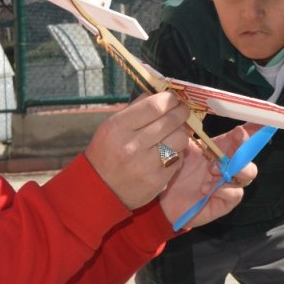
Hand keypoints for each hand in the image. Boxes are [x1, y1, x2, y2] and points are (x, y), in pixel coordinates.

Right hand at [85, 92, 192, 208]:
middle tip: (182, 111)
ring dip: (181, 133)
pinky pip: (178, 159)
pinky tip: (167, 153)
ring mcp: (145, 165)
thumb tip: (161, 93)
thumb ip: (135, 109)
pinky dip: (177, 153)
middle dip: (182, 112)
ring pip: (180, 139)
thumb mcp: (112, 126)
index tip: (174, 99)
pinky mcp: (157, 180)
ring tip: (173, 134)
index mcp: (118, 127)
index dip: (170, 99)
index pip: (155, 106)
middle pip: (171, 121)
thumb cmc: (108, 152)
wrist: (101, 190)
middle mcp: (131, 145)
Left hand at [158, 126, 258, 228]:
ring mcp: (230, 183)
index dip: (253, 128)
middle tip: (234, 142)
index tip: (256, 121)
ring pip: (249, 173)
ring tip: (212, 170)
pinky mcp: (226, 201)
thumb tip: (193, 113)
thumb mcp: (182, 148)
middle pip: (249, 154)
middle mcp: (229, 164)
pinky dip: (224, 189)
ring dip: (234, 169)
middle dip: (245, 146)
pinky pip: (236, 194)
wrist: (164, 199)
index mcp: (221, 149)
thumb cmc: (176, 171)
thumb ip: (190, 133)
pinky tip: (206, 188)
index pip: (241, 136)